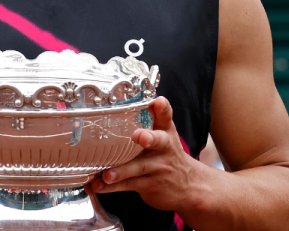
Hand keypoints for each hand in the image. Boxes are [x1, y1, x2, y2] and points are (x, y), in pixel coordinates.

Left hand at [90, 97, 204, 211]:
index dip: (163, 108)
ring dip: (122, 171)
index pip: (166, 116)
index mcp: (166, 132)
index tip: (159, 102)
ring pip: (139, 167)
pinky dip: (111, 187)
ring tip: (107, 175)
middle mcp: (164, 148)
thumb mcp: (164, 135)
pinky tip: (98, 186)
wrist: (190, 187)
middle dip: (149, 138)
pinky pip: (129, 184)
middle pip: (158, 141)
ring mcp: (158, 168)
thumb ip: (149, 119)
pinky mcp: (150, 185)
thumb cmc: (168, 155)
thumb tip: (120, 102)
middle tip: (140, 137)